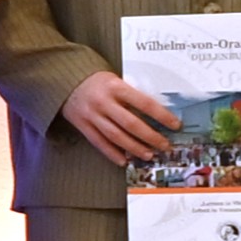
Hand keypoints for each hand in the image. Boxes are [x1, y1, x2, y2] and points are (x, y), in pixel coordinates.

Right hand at [61, 73, 178, 165]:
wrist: (65, 80)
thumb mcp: (116, 80)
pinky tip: (124, 160)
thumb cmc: (97, 81)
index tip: (175, 125)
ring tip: (149, 155)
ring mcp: (91, 115)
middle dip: (151, 137)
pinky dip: (112, 153)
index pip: (144, 103)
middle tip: (164, 145)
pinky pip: (99, 142)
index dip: (162, 116)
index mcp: (116, 87)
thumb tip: (157, 113)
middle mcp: (103, 102)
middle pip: (131, 124)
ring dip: (134, 148)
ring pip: (116, 136)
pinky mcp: (82, 125)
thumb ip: (132, 94)